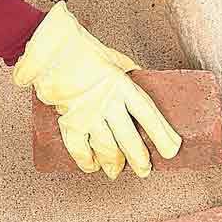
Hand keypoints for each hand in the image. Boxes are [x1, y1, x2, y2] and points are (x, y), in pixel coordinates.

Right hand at [13, 2, 180, 179]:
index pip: (148, 115)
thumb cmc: (83, 50)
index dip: (162, 134)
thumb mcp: (115, 59)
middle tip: (145, 170)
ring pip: (106, 147)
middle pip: (129, 138)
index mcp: (123, 85)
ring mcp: (88, 113)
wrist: (50, 48)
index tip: (172, 150)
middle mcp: (108, 102)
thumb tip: (142, 82)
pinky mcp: (69, 120)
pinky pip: (79, 148)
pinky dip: (86, 160)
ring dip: (114, 163)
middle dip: (138, 158)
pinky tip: (92, 166)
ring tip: (117, 172)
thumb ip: (130, 75)